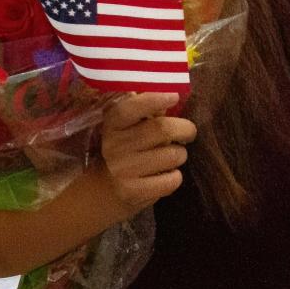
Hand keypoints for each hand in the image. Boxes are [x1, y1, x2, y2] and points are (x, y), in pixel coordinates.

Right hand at [99, 92, 197, 213]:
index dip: (155, 99)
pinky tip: (166, 175)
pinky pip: (171, 180)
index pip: (131, 108)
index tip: (174, 96)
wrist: (100, 192)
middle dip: (185, 129)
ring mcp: (123, 170)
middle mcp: (115, 146)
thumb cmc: (124, 153)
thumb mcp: (126, 130)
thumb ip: (146, 114)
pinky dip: (175, 177)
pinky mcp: (133, 191)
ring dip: (180, 155)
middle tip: (188, 133)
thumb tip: (171, 97)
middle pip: (162, 129)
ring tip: (172, 157)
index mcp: (112, 125)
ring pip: (172, 155)